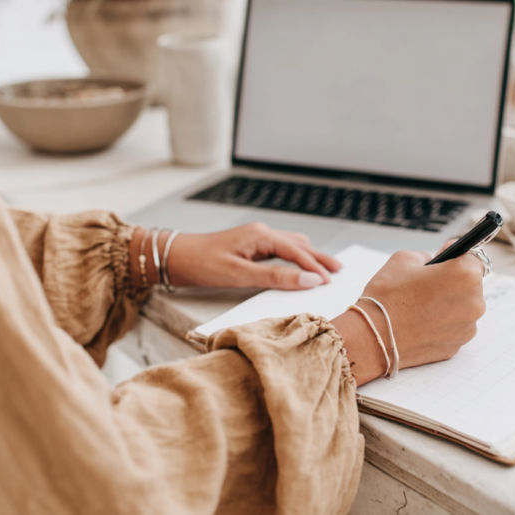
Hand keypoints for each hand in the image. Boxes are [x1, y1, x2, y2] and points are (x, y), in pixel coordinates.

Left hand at [130, 223, 341, 289]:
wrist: (175, 257)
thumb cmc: (203, 265)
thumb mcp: (240, 274)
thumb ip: (276, 277)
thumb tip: (308, 280)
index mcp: (261, 236)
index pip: (297, 251)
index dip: (315, 267)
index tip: (330, 281)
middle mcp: (261, 233)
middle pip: (299, 244)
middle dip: (319, 258)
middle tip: (339, 270)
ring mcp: (255, 238)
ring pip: (290, 245)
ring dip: (308, 256)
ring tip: (324, 268)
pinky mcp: (249, 246)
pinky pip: (279, 249)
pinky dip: (294, 257)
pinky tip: (297, 265)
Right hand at [331, 250, 485, 384]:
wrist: (372, 338)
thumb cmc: (387, 297)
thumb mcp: (404, 259)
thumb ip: (428, 257)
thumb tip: (437, 262)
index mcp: (465, 275)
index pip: (475, 258)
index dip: (458, 256)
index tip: (445, 259)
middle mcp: (474, 302)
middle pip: (471, 284)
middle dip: (454, 281)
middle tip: (428, 285)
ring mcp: (467, 327)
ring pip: (464, 307)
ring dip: (450, 303)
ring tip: (422, 305)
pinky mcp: (458, 345)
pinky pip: (456, 326)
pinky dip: (444, 322)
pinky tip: (422, 321)